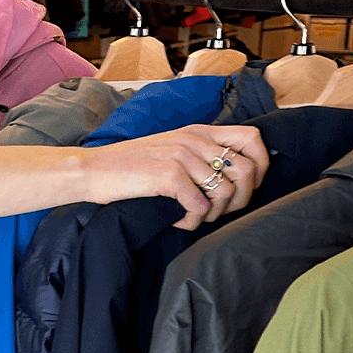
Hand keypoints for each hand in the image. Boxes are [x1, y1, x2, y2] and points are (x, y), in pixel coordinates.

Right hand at [77, 125, 268, 229]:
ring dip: (213, 214)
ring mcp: (181, 156)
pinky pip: (200, 207)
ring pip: (227, 193)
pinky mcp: (168, 175)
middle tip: (215, 211)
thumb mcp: (170, 149)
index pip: (253, 139)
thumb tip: (235, 177)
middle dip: (240, 200)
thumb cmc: (130, 166)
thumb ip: (200, 154)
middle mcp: (193, 139)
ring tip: (191, 216)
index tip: (244, 188)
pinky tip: (176, 220)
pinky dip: (191, 221)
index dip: (261, 166)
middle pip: (248, 171)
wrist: (92, 170)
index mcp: (197, 131)